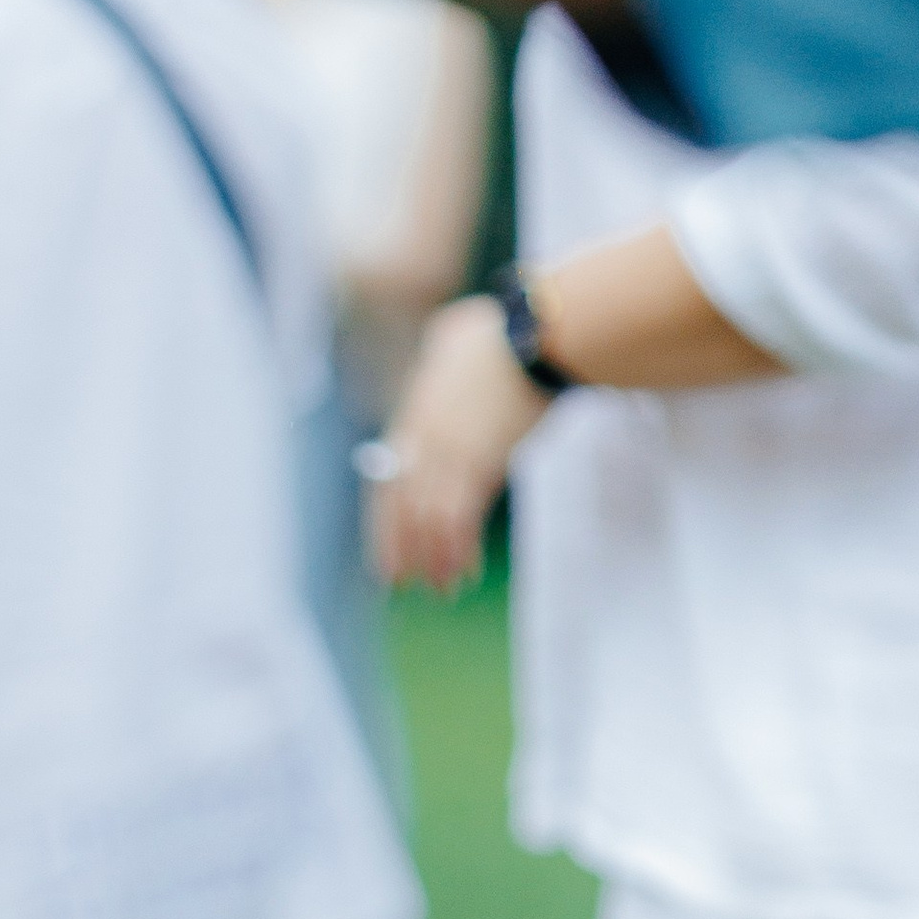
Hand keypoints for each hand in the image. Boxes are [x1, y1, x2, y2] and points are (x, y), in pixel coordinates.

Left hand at [365, 292, 551, 592]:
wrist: (534, 334)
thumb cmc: (501, 328)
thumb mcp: (453, 336)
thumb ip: (439, 355)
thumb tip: (439, 348)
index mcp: (415, 416)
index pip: (389, 481)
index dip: (384, 521)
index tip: (384, 549)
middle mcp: (425, 441)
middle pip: (403, 507)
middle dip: (400, 549)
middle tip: (398, 584)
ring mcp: (451, 454)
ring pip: (429, 520)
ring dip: (434, 559)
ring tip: (439, 590)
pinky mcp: (483, 464)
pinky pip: (461, 518)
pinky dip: (460, 549)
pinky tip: (461, 572)